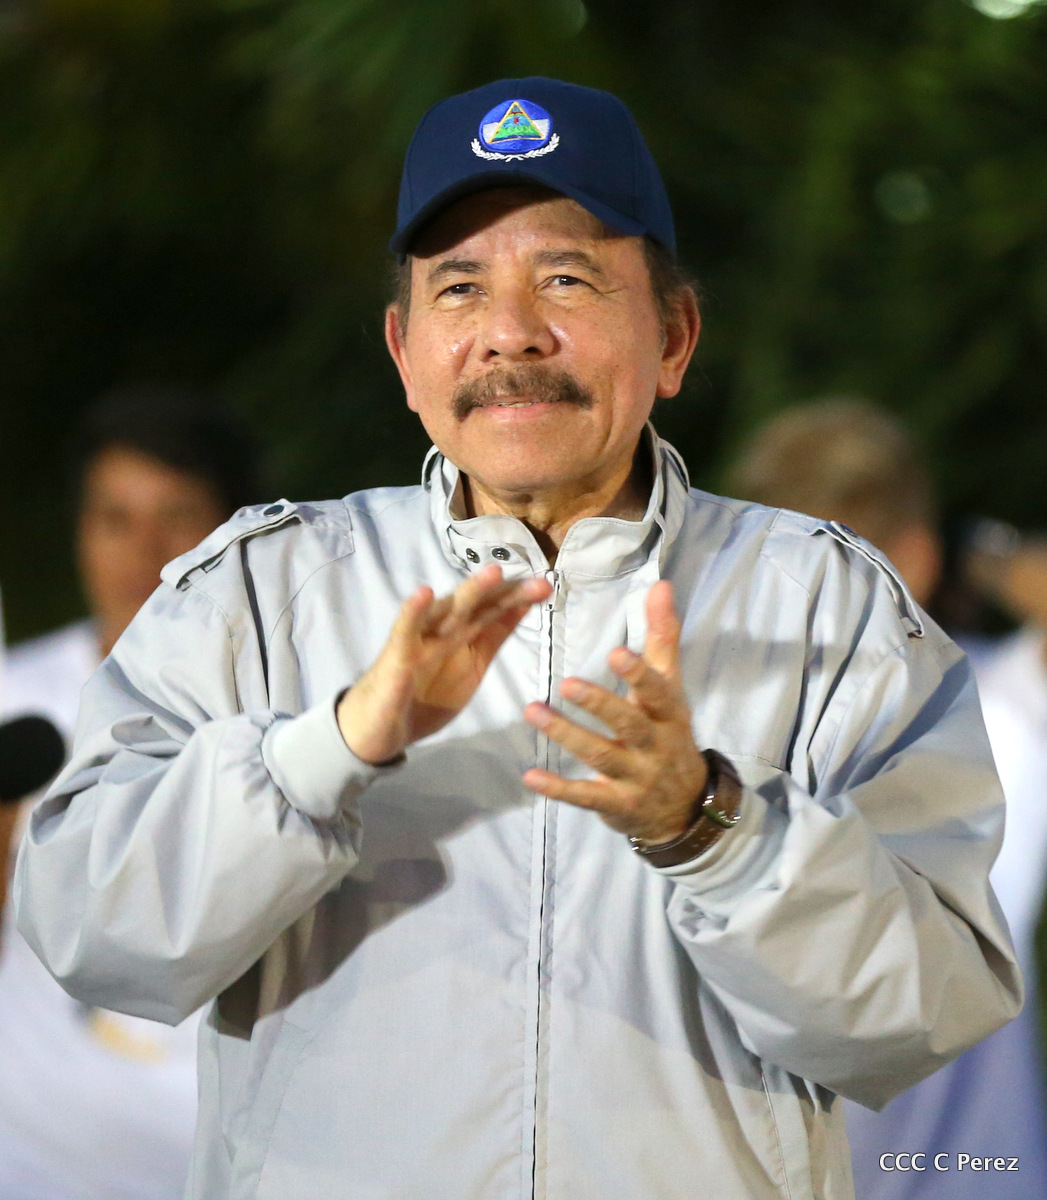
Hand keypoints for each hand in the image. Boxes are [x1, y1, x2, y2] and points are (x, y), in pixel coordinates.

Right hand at [337, 565, 551, 764]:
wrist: (379, 730)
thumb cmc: (422, 697)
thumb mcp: (469, 668)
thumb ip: (491, 639)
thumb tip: (521, 608)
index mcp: (464, 637)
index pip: (494, 611)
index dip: (518, 599)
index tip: (546, 586)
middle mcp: (445, 632)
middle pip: (479, 607)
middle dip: (508, 594)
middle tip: (539, 582)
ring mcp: (420, 641)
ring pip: (448, 612)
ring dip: (470, 592)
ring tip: (494, 573)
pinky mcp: (397, 656)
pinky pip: (405, 631)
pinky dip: (413, 612)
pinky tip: (424, 593)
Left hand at [522, 580, 707, 842]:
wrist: (683, 805)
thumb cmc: (668, 731)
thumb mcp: (670, 687)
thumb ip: (662, 637)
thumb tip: (661, 584)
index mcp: (668, 712)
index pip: (657, 690)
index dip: (639, 674)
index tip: (616, 653)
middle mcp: (655, 745)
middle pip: (629, 724)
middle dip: (601, 704)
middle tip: (567, 683)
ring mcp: (636, 777)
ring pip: (601, 756)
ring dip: (567, 735)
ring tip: (533, 711)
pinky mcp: (616, 805)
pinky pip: (586, 796)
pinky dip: (559, 788)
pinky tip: (530, 776)